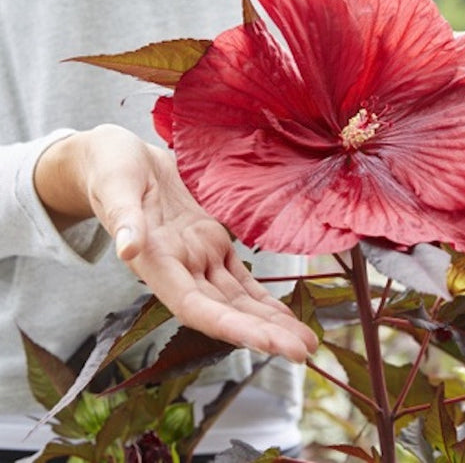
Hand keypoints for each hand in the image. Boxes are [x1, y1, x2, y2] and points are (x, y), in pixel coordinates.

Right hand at [34, 124, 317, 362]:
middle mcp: (180, 271)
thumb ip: (124, 219)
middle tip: (303, 352)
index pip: (195, 306)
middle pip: (225, 311)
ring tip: (305, 341)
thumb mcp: (116, 187)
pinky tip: (284, 316)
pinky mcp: (211, 243)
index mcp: (156, 264)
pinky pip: (240, 277)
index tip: (265, 343)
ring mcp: (198, 258)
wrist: (121, 159)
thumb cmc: (112, 171)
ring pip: (238, 299)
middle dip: (263, 333)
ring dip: (270, 321)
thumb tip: (127, 249)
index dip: (229, 327)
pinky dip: (262, 297)